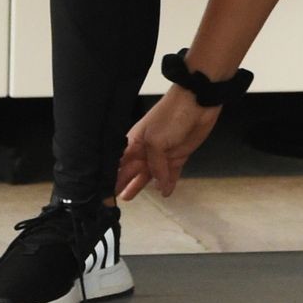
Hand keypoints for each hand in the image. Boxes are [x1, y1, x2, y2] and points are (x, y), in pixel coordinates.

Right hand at [115, 86, 221, 200]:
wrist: (197, 104)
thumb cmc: (171, 115)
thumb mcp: (156, 141)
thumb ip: (155, 165)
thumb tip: (158, 184)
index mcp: (135, 143)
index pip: (120, 164)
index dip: (113, 176)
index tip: (106, 192)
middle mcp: (146, 150)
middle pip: (132, 170)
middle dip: (124, 182)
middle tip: (115, 198)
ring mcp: (163, 154)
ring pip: (150, 175)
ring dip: (141, 185)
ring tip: (129, 197)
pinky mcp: (178, 156)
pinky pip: (171, 174)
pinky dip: (167, 184)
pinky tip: (164, 193)